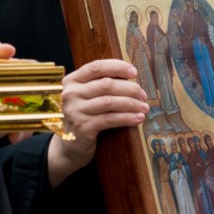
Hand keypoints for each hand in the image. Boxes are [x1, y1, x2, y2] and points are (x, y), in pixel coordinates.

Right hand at [47, 58, 148, 186]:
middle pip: (106, 84)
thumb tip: (130, 77)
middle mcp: (70, 94)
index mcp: (71, 81)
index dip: (117, 67)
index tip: (134, 72)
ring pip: (110, 102)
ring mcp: (75, 111)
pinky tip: (138, 118)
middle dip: (129, 88)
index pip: (96, 67)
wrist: (69, 146)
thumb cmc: (83, 116)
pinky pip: (110, 119)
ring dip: (131, 104)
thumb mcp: (86, 97)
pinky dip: (127, 118)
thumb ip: (100, 84)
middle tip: (143, 95)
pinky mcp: (83, 127)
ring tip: (144, 107)